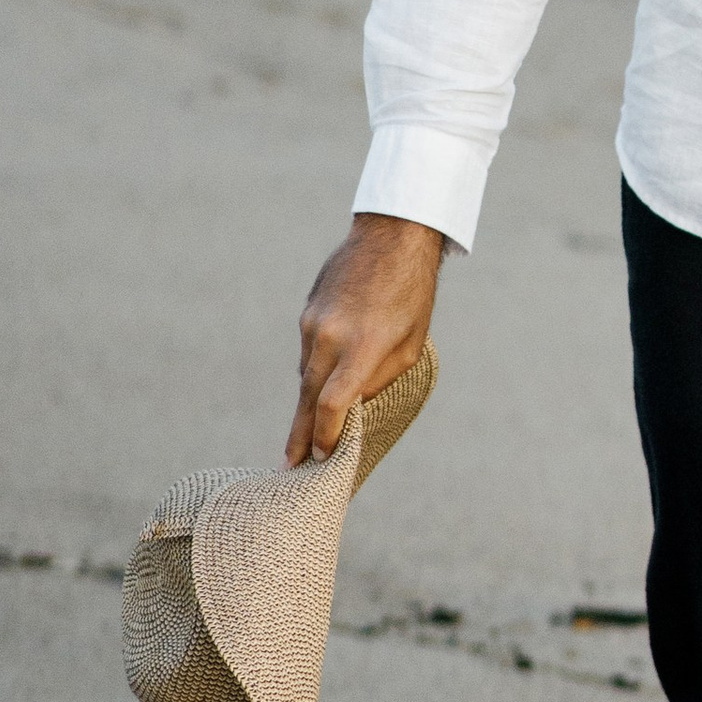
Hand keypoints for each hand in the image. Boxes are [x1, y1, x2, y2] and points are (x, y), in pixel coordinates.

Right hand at [286, 215, 443, 465]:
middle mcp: (330, 336)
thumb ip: (380, 378)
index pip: (332, 404)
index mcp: (362, 347)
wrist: (391, 235)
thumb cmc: (412, 293)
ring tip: (308, 430)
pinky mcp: (307, 311)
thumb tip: (353, 407)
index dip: (325, 435)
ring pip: (306, 374)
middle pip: (307, 397)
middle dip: (299, 434)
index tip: (321, 456)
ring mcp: (314, 322)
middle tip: (289, 465)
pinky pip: (308, 351)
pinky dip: (315, 369)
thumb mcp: (411, 343)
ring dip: (308, 401)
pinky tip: (323, 379)